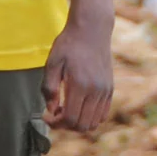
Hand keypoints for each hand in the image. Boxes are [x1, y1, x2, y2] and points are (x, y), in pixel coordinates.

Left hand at [44, 14, 115, 131]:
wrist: (92, 29)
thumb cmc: (69, 44)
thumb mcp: (52, 63)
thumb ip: (49, 89)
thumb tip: (51, 110)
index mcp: (80, 84)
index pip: (70, 119)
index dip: (56, 123)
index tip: (46, 116)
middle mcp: (95, 90)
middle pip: (82, 125)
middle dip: (65, 126)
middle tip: (55, 114)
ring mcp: (105, 90)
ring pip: (94, 123)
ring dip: (78, 123)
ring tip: (67, 110)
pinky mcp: (110, 89)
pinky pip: (102, 114)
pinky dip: (90, 117)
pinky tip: (79, 106)